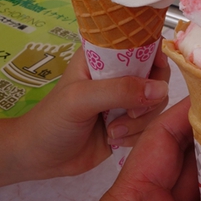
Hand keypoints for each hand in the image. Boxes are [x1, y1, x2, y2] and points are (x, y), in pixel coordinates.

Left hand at [14, 45, 170, 179]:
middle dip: (149, 97)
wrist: (39, 158)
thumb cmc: (52, 120)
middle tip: (131, 112)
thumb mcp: (81, 99)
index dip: (155, 53)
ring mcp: (126, 99)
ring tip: (113, 131)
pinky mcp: (130, 122)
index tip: (157, 73)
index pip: (142, 42)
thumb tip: (160, 89)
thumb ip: (120, 90)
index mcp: (105, 56)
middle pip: (157, 75)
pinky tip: (115, 140)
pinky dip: (138, 134)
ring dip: (140, 121)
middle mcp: (119, 74)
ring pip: (156, 102)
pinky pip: (150, 123)